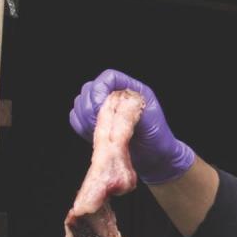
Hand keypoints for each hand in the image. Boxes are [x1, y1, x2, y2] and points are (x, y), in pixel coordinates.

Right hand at [69, 69, 194, 183]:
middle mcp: (116, 96)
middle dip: (90, 106)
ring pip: (80, 103)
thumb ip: (132, 110)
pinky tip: (94, 135)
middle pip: (90, 89)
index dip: (100, 90)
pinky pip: (76, 119)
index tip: (101, 107)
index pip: (108, 78)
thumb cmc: (159, 139)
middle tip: (100, 123)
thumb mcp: (151, 122)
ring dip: (85, 117)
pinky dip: (81, 126)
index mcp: (132, 90)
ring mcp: (104, 110)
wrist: (156, 158)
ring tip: (100, 131)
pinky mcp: (96, 124)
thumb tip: (115, 102)